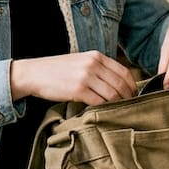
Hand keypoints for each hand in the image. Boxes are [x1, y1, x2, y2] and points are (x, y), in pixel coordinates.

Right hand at [10, 51, 135, 104]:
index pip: (123, 71)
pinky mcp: (78, 89)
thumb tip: (117, 83)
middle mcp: (93, 64)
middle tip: (130, 107)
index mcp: (95, 56)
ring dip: (118, 104)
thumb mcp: (80, 61)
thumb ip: (97, 68)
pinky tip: (103, 112)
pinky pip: (99, 102)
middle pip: (120, 84)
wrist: (34, 74)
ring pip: (112, 94)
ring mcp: (86, 77)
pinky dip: (104, 108)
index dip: (132, 86)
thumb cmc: (57, 70)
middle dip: (128, 97)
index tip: (134, 95)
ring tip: (118, 112)